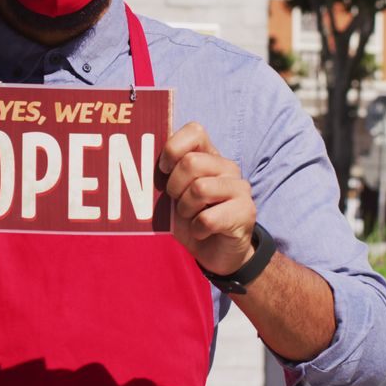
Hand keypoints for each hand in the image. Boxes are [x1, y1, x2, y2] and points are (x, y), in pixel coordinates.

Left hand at [159, 122, 256, 275]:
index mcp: (209, 156)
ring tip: (191, 217)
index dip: (172, 148)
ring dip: (186, 210)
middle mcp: (227, 167)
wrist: (217, 254)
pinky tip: (202, 232)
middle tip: (178, 202)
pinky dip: (197, 230)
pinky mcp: (246, 212)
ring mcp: (240, 188)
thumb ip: (165, 175)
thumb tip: (138, 158)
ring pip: (200, 189)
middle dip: (174, 187)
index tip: (163, 170)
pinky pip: (208, 218)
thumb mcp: (174, 194)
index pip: (195, 131)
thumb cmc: (190, 219)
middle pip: (191, 162)